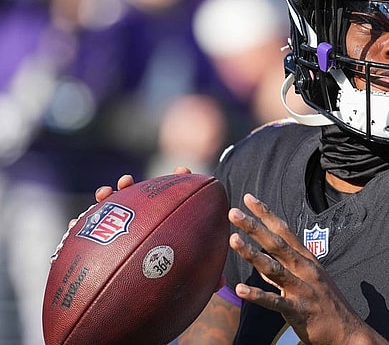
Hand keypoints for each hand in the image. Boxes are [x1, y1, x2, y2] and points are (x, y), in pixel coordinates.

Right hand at [87, 167, 226, 290]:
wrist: (131, 305)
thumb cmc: (164, 288)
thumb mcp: (183, 280)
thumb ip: (201, 278)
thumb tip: (222, 283)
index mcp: (169, 226)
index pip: (177, 199)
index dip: (180, 182)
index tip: (182, 172)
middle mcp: (145, 223)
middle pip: (143, 199)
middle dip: (137, 186)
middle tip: (133, 180)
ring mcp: (122, 231)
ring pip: (116, 208)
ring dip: (110, 196)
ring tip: (107, 191)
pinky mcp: (100, 243)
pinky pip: (89, 229)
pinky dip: (83, 221)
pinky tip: (78, 220)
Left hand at [229, 194, 387, 344]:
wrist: (348, 331)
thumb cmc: (326, 303)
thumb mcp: (308, 279)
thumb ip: (281, 269)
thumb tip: (259, 259)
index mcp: (306, 259)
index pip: (283, 231)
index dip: (266, 214)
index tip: (249, 198)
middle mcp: (304, 269)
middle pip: (276, 244)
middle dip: (254, 227)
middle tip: (233, 212)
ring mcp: (302, 289)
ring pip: (273, 268)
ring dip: (252, 253)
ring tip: (233, 240)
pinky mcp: (298, 311)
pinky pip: (275, 302)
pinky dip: (257, 295)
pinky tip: (240, 289)